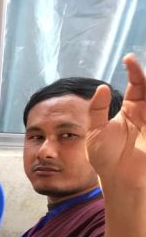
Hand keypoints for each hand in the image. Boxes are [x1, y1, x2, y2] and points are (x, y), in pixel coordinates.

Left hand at [87, 54, 145, 186]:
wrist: (117, 178)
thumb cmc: (105, 157)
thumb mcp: (95, 130)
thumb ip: (97, 109)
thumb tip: (102, 87)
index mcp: (131, 109)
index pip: (137, 83)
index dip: (135, 70)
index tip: (128, 59)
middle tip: (137, 64)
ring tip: (144, 78)